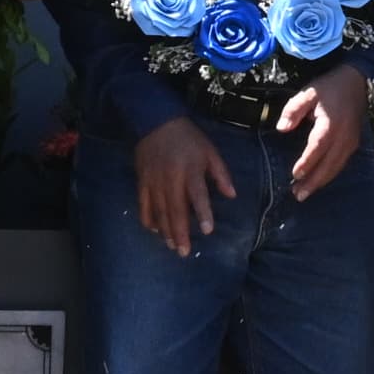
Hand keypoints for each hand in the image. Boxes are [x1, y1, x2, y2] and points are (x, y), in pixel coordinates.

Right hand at [132, 117, 237, 257]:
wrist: (155, 121)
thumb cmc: (188, 139)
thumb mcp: (210, 151)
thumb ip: (221, 174)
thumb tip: (232, 196)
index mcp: (191, 170)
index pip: (198, 194)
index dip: (203, 212)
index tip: (207, 231)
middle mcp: (171, 178)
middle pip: (175, 209)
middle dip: (180, 232)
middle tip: (184, 251)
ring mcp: (154, 180)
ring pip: (159, 210)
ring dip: (165, 230)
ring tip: (171, 246)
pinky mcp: (142, 180)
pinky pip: (143, 203)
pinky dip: (148, 218)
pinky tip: (154, 230)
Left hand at [278, 61, 366, 195]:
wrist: (355, 81)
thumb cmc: (328, 88)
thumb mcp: (308, 93)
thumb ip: (293, 110)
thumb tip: (282, 128)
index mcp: (331, 124)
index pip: (318, 147)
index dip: (307, 163)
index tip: (295, 174)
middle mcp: (343, 137)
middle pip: (329, 165)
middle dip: (313, 182)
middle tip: (297, 195)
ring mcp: (351, 142)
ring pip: (336, 168)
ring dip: (321, 182)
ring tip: (304, 193)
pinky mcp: (354, 144)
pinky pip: (341, 164)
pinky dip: (330, 175)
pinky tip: (319, 181)